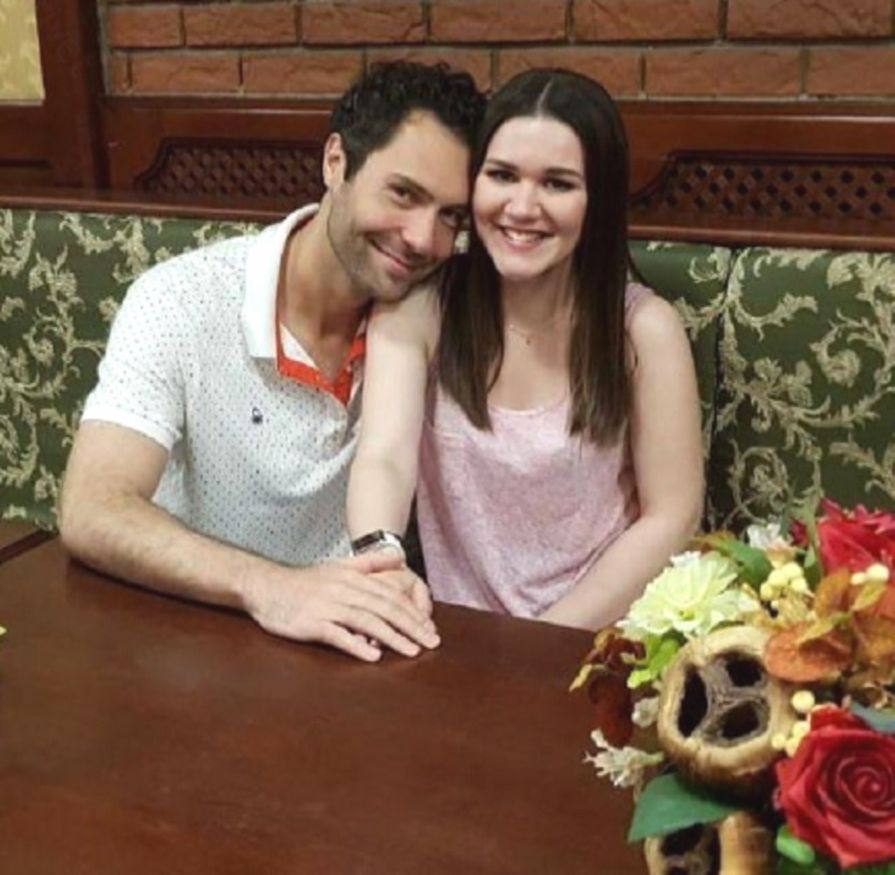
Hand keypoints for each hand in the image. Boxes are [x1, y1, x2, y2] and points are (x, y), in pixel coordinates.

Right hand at [244, 552, 439, 661]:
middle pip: (385, 608)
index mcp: (353, 578)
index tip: (430, 629)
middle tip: (431, 643)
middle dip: (411, 626)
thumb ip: (369, 564)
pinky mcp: (312, 623)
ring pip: (367, 621)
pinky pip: (337, 634)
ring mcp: (328, 606)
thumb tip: (398, 558)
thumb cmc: (303, 581)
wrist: (265, 586)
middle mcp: (344, 590)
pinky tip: (372, 656)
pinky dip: (356, 645)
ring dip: (392, 637)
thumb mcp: (339, 567)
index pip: (391, 596)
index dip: (413, 612)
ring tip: (412, 651)